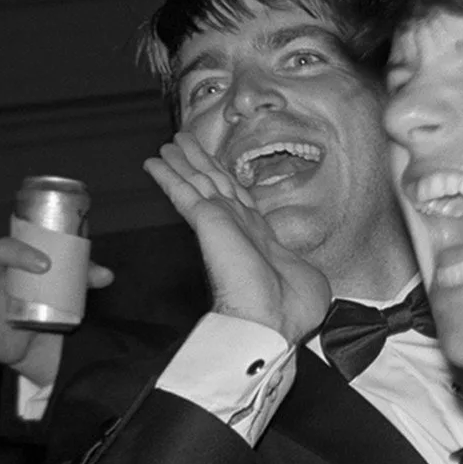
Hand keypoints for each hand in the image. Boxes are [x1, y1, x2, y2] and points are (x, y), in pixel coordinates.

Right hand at [144, 134, 331, 344]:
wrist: (272, 322)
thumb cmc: (291, 310)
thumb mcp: (308, 279)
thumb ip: (299, 265)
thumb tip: (298, 270)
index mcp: (261, 238)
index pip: (239, 200)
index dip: (226, 180)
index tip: (215, 166)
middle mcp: (239, 226)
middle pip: (216, 183)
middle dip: (200, 161)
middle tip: (184, 142)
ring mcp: (222, 223)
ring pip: (198, 181)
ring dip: (183, 161)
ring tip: (170, 143)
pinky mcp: (207, 222)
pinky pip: (183, 192)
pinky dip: (167, 175)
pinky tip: (154, 162)